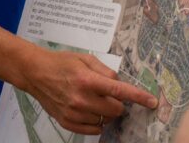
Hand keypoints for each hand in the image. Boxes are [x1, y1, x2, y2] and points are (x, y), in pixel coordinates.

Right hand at [18, 47, 157, 134]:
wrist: (36, 73)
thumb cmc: (62, 63)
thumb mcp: (85, 58)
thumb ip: (106, 71)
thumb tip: (120, 84)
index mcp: (88, 80)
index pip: (120, 91)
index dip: (139, 97)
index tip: (152, 102)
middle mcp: (81, 99)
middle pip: (116, 110)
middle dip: (118, 103)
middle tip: (109, 94)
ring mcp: (74, 113)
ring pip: (105, 120)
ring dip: (106, 112)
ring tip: (94, 100)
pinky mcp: (67, 122)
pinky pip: (93, 129)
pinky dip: (97, 121)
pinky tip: (90, 110)